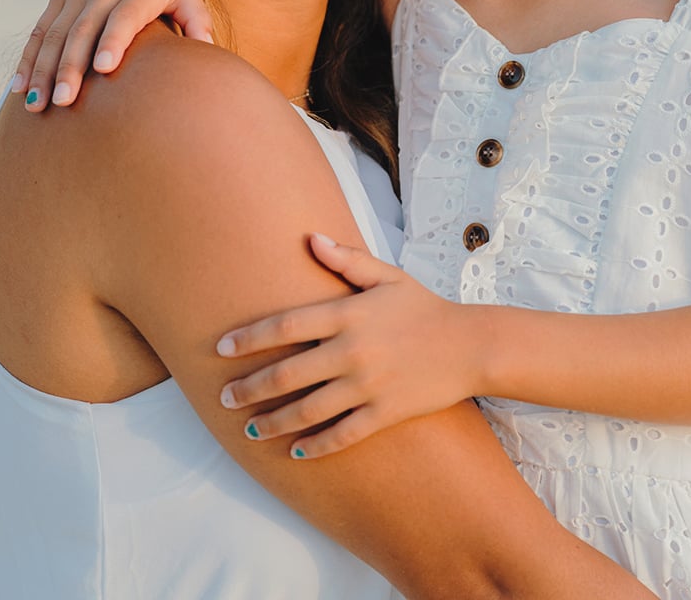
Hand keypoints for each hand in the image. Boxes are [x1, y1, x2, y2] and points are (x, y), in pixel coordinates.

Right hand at [14, 0, 212, 110]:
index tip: (104, 67)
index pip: (124, 16)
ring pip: (54, 35)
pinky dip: (27, 60)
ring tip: (38, 105)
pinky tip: (19, 89)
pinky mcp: (57, 1)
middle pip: (83, 31)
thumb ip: (197, 19)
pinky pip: (39, 32)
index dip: (113, 40)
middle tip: (64, 102)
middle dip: (70, 67)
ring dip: (43, 70)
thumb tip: (208, 52)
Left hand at [217, 233, 477, 458]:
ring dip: (274, 422)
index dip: (249, 338)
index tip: (220, 349)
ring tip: (250, 429)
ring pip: (309, 410)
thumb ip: (345, 259)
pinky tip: (296, 452)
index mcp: (348, 313)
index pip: (285, 326)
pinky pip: (343, 434)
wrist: (469, 345)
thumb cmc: (423, 306)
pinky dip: (316, 446)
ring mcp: (368, 385)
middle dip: (250, 388)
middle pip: (288, 373)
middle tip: (224, 398)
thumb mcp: (386, 276)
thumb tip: (309, 238)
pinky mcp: (385, 413)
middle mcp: (353, 350)